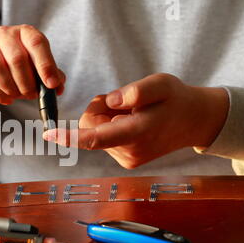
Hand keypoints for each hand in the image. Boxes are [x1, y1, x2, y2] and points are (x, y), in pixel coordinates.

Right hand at [0, 25, 64, 106]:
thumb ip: (49, 74)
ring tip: (17, 95)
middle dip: (27, 83)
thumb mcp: (33, 67)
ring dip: (11, 88)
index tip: (51, 84)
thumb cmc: (11, 67)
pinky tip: (6, 98)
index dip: (46, 65)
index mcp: (25, 32)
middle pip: (17, 58)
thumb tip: (58, 86)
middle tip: (31, 95)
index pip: (37, 43)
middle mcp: (4, 34)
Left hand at [43, 73, 228, 168]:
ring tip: (134, 113)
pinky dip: (112, 125)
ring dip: (108, 117)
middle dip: (99, 109)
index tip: (49, 135)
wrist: (194, 121)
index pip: (95, 138)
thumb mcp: (161, 84)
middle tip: (124, 101)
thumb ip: (136, 91)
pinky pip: (104, 137)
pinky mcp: (126, 159)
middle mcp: (128, 152)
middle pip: (90, 126)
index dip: (70, 136)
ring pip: (96, 131)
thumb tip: (110, 102)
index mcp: (136, 133)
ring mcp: (127, 158)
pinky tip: (133, 121)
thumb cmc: (176, 100)